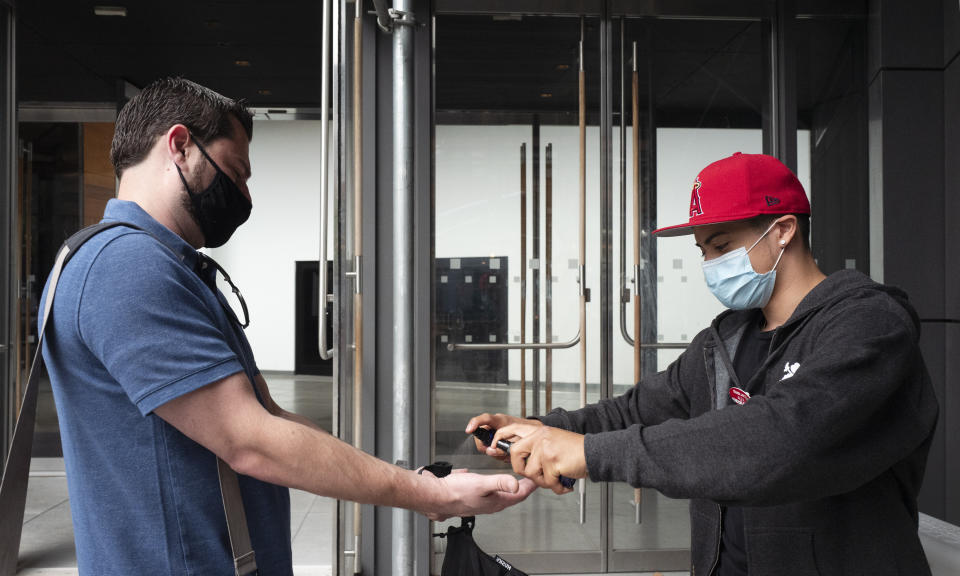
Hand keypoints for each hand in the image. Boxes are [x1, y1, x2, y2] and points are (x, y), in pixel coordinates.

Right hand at [418, 468, 536, 520]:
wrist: (435, 496)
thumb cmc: (455, 492)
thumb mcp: (481, 483)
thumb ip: (499, 483)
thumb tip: (517, 484)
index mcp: (496, 502)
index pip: (520, 495)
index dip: (530, 486)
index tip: (538, 479)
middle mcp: (491, 504)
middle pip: (513, 496)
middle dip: (523, 487)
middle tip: (531, 478)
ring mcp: (482, 502)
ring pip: (502, 495)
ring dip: (510, 487)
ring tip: (517, 479)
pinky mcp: (474, 498)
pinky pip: (490, 493)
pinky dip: (495, 486)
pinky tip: (493, 481)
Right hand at [465, 413, 542, 459]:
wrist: (534, 432)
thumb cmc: (528, 432)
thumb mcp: (517, 440)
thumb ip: (504, 445)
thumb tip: (490, 451)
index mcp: (500, 421)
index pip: (485, 419)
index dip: (475, 423)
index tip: (469, 429)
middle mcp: (495, 425)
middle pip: (480, 435)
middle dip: (486, 446)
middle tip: (494, 451)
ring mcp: (494, 431)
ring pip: (485, 444)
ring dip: (494, 451)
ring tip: (505, 452)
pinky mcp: (495, 438)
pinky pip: (490, 448)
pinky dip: (497, 453)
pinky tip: (505, 453)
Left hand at [498, 423, 586, 494]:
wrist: (595, 452)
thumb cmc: (576, 451)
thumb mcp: (552, 441)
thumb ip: (536, 448)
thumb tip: (521, 462)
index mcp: (538, 431)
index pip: (511, 429)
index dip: (499, 438)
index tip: (493, 447)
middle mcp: (539, 437)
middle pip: (514, 454)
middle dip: (520, 468)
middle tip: (535, 474)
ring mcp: (545, 448)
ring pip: (531, 472)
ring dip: (543, 481)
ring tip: (556, 479)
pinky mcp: (552, 461)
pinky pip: (547, 481)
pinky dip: (557, 487)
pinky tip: (564, 484)